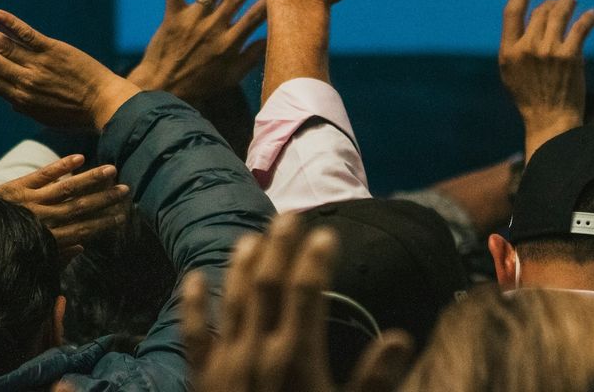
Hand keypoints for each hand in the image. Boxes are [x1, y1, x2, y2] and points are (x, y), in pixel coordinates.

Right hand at [0, 10, 140, 129]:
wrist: (107, 105)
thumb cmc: (79, 115)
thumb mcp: (46, 118)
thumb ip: (26, 108)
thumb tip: (11, 102)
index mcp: (20, 100)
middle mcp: (24, 81)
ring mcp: (38, 64)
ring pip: (2, 45)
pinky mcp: (54, 50)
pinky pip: (27, 34)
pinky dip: (9, 23)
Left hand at [0, 154, 128, 258]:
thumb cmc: (1, 248)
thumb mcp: (29, 258)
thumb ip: (56, 254)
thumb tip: (83, 246)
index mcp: (46, 237)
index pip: (82, 229)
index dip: (104, 222)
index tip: (123, 216)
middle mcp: (41, 218)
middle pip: (79, 207)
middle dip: (105, 199)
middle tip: (126, 190)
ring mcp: (30, 201)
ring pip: (66, 188)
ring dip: (91, 179)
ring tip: (111, 170)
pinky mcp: (17, 186)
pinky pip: (42, 174)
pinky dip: (61, 165)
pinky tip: (79, 157)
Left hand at [127, 0, 267, 100]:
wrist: (163, 88)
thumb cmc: (200, 85)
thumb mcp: (232, 77)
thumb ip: (252, 57)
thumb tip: (270, 39)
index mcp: (231, 43)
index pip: (256, 17)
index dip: (270, 0)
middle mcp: (215, 28)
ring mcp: (194, 20)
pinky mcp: (174, 16)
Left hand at [184, 215, 413, 391]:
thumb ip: (374, 381)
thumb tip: (400, 338)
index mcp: (295, 359)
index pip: (306, 293)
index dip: (316, 260)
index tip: (327, 233)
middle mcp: (257, 353)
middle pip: (267, 286)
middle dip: (280, 248)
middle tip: (290, 217)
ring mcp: (225, 365)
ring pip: (232, 301)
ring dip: (242, 266)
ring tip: (254, 237)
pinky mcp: (202, 381)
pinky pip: (194, 336)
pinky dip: (193, 306)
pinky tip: (193, 279)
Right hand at [498, 0, 593, 159]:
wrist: (550, 120)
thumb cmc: (530, 98)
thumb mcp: (510, 74)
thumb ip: (514, 47)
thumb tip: (528, 20)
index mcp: (508, 52)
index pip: (511, 12)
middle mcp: (527, 48)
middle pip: (541, 11)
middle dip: (552, 4)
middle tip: (560, 3)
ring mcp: (549, 51)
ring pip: (560, 13)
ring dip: (568, 3)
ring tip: (573, 1)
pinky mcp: (571, 56)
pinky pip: (580, 27)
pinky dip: (588, 18)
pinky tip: (591, 15)